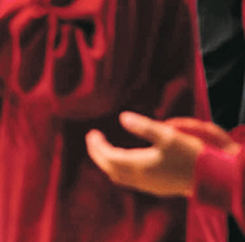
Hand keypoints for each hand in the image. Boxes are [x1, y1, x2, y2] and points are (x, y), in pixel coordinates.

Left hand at [85, 111, 215, 198]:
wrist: (213, 178)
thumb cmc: (191, 155)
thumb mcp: (169, 135)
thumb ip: (144, 126)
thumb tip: (122, 117)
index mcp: (139, 165)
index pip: (108, 157)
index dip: (96, 146)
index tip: (92, 133)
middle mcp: (141, 178)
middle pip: (110, 169)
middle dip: (98, 154)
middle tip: (93, 139)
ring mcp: (149, 186)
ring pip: (119, 177)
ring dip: (108, 163)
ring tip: (105, 148)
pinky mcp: (158, 188)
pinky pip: (130, 181)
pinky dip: (120, 169)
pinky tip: (125, 161)